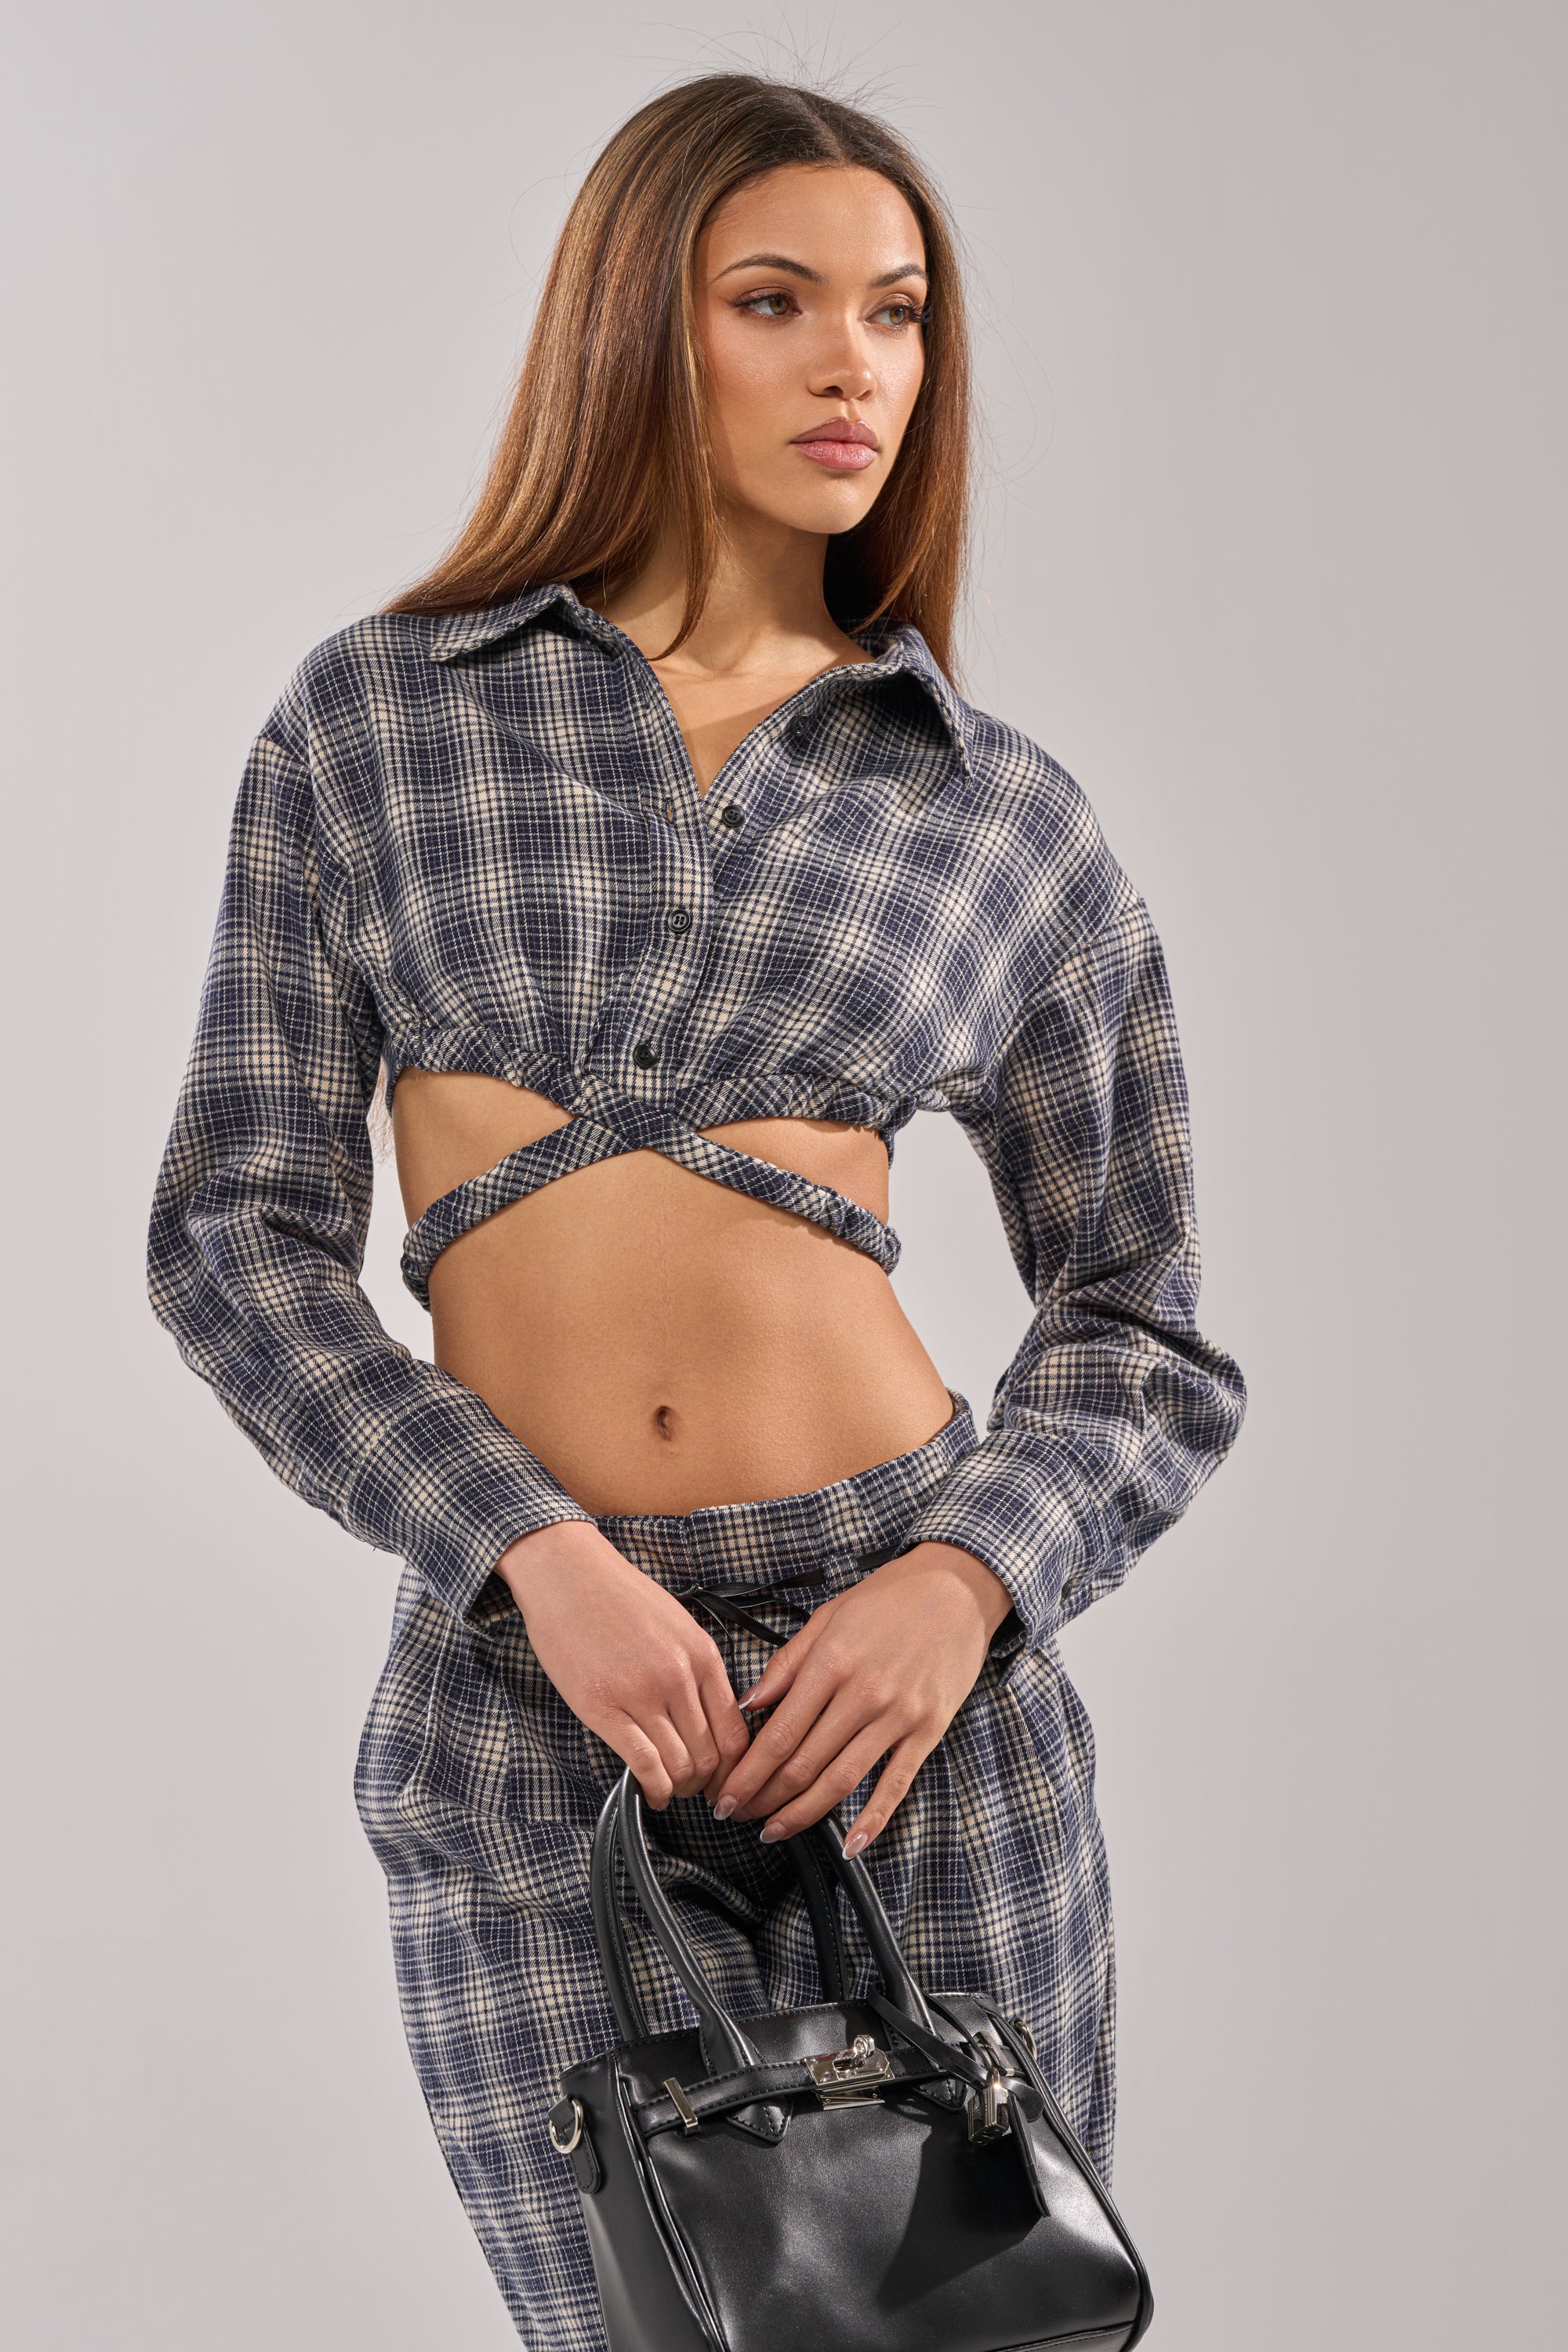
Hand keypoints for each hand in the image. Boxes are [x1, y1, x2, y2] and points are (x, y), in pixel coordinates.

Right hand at [496, 1522, 750, 1808]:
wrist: (567, 1572)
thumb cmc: (617, 1595)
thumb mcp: (677, 1624)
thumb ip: (698, 1668)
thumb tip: (712, 1717)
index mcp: (702, 1654)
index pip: (735, 1731)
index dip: (734, 1768)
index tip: (725, 1779)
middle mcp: (679, 1676)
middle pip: (710, 1755)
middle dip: (705, 1784)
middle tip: (695, 1791)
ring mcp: (642, 1693)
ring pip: (680, 1765)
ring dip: (678, 1789)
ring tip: (669, 1789)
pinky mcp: (603, 1708)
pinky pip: (643, 1764)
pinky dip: (653, 1789)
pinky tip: (649, 1794)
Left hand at [706, 1543, 1014, 1853]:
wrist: (957, 1589)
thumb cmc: (889, 1598)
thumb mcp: (827, 1617)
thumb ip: (786, 1664)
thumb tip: (748, 1704)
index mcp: (831, 1663)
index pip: (779, 1734)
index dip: (748, 1773)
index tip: (725, 1795)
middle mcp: (863, 1693)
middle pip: (804, 1764)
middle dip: (764, 1798)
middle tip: (739, 1815)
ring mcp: (898, 1715)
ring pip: (842, 1780)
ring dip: (802, 1814)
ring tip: (774, 1830)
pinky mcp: (929, 1729)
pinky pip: (896, 1784)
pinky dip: (872, 1820)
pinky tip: (850, 1843)